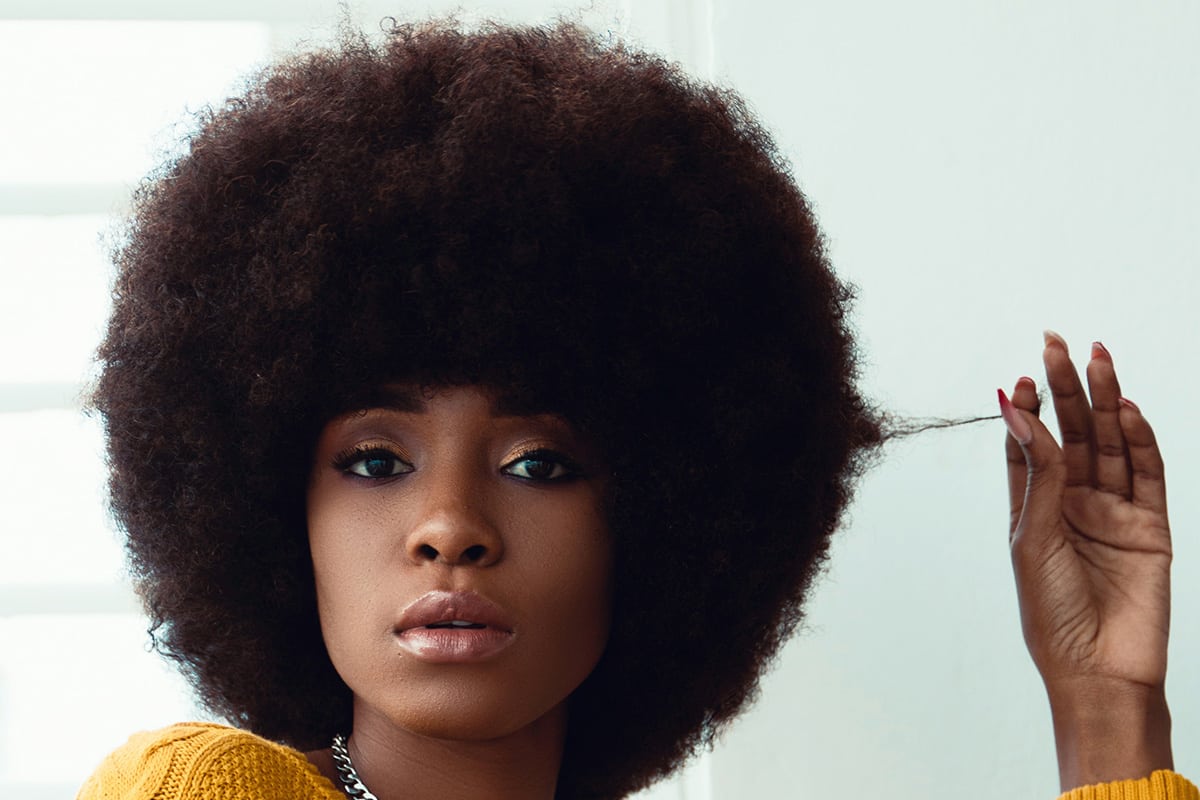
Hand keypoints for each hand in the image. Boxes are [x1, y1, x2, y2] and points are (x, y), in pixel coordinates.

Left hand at [1000, 332, 1172, 790]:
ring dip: (1104, 401)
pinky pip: (1147, 474)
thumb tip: (1017, 407)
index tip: (1023, 375)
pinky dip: (1140, 440)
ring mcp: (1112, 514)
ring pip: (1109, 445)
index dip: (1028, 410)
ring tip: (1097, 357)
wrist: (1099, 671)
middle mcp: (1072, 505)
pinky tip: (1127, 409)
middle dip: (1065, 388)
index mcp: (1033, 509)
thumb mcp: (1032, 536)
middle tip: (1056, 341)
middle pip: (1071, 434)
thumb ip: (1036, 473)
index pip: (1029, 446)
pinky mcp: (1151, 527)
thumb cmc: (1051, 614)